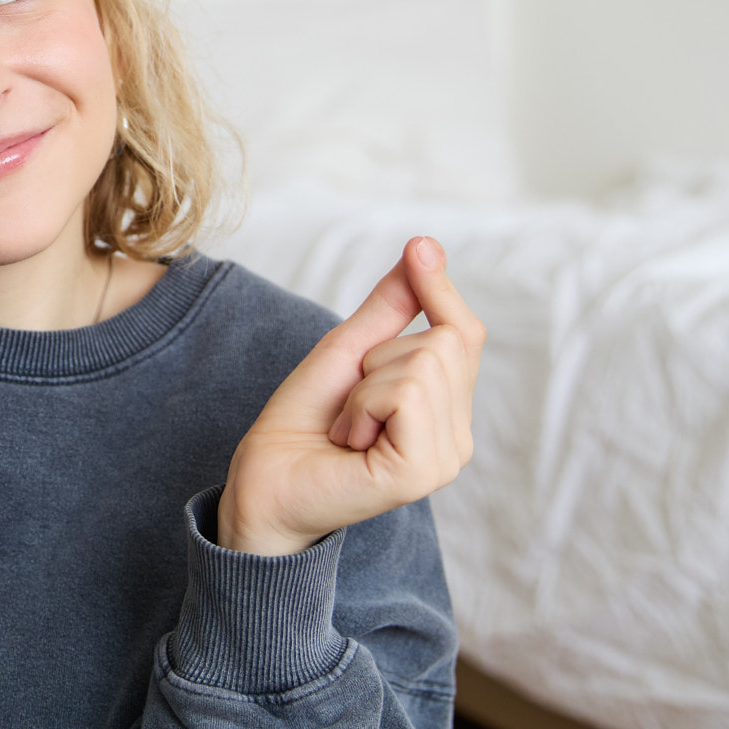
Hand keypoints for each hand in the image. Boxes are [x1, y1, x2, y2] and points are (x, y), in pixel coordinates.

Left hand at [217, 237, 481, 555]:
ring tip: (346, 426)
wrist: (264, 481)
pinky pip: (405, 393)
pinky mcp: (422, 472)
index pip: (465, 333)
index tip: (420, 248)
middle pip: (447, 340)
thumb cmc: (302, 423)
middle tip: (349, 404)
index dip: (441, 288)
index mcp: (444, 409)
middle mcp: (456, 435)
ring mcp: (445, 458)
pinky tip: (348, 442)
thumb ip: (391, 307)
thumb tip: (425, 247)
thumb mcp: (349, 350)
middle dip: (379, 356)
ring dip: (364, 386)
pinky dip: (362, 405)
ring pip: (425, 362)